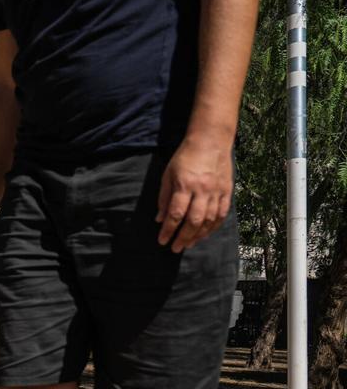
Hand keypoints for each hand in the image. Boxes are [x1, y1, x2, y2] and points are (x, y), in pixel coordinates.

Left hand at [156, 137, 233, 252]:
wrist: (211, 140)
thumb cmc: (185, 157)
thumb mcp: (168, 175)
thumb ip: (164, 198)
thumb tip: (160, 219)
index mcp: (185, 185)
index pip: (176, 214)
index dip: (168, 230)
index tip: (162, 241)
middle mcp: (203, 190)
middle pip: (194, 221)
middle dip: (183, 237)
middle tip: (175, 248)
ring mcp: (217, 191)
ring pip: (209, 220)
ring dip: (199, 235)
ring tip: (189, 244)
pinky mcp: (227, 191)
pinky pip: (222, 214)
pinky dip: (214, 227)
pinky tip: (205, 234)